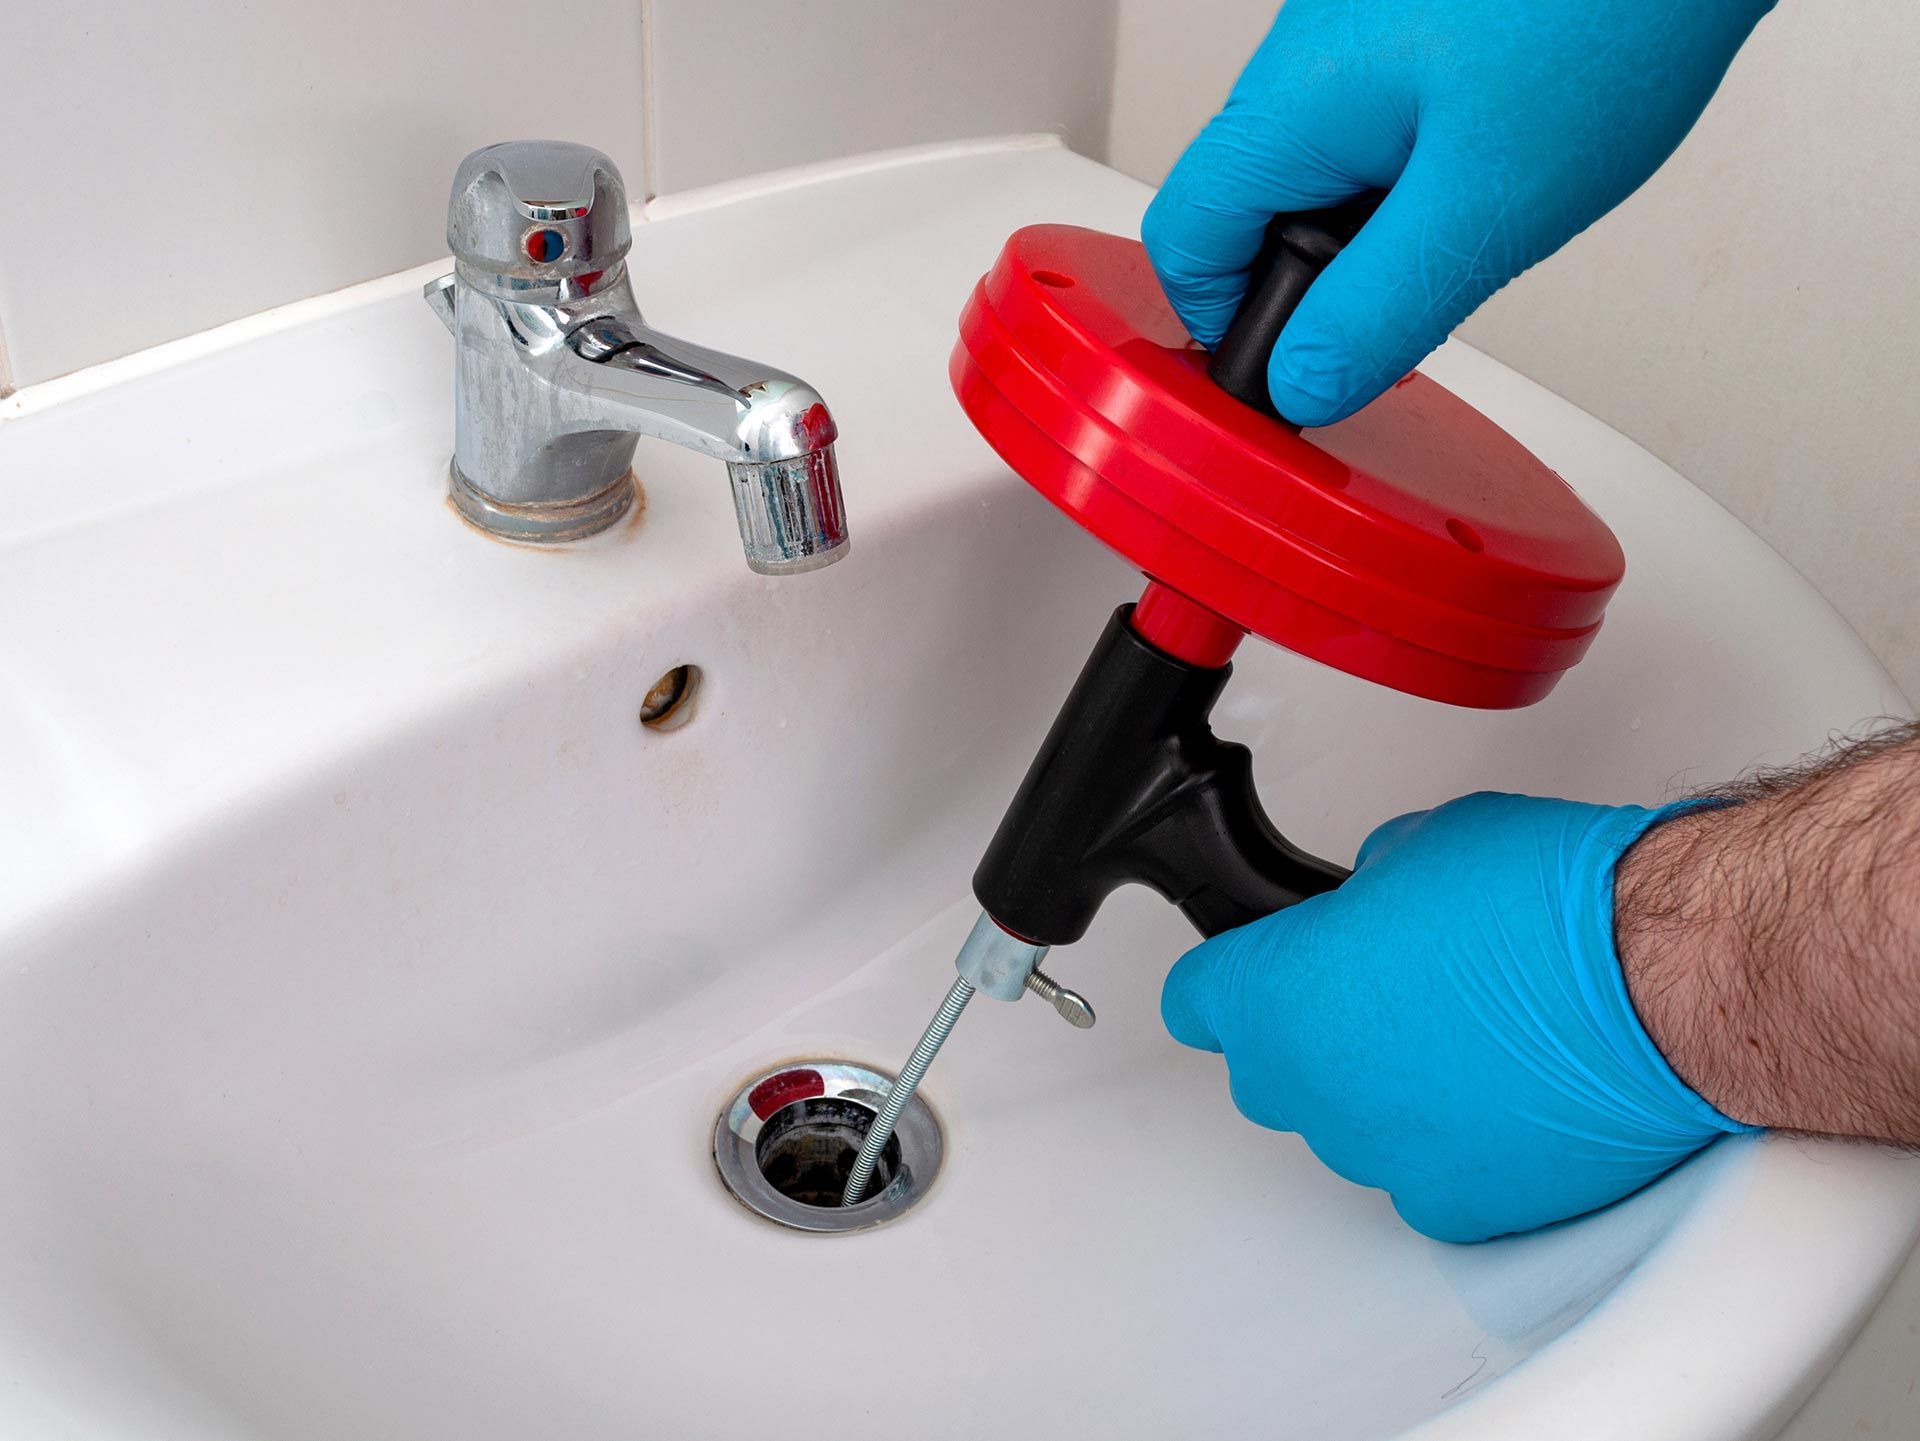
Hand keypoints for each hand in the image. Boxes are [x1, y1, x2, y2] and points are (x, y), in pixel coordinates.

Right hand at [1140, 0, 1774, 425]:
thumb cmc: (1608, 21)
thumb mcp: (1484, 211)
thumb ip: (1375, 312)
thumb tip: (1303, 385)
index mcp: (1290, 103)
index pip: (1183, 242)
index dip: (1225, 326)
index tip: (1294, 370)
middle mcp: (1299, 49)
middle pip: (1246, 207)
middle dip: (1317, 279)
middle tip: (1410, 305)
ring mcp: (1351, 24)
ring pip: (1316, 166)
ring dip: (1373, 224)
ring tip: (1474, 220)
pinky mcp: (1408, 15)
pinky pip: (1374, 118)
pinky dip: (1416, 166)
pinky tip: (1496, 163)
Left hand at [1161, 793, 1752, 1241]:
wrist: (1663, 985)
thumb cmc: (1552, 905)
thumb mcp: (1421, 845)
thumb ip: (1361, 890)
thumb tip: (1366, 907)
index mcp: (1279, 994)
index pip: (1196, 1000)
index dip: (1226, 981)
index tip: (1246, 975)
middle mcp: (1314, 1087)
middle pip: (1271, 1069)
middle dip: (1310, 1033)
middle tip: (1386, 991)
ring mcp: (1381, 1155)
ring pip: (1351, 1125)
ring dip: (1386, 1089)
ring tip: (1470, 1039)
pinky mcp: (1457, 1207)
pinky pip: (1425, 1174)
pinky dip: (1454, 1143)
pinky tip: (1507, 1094)